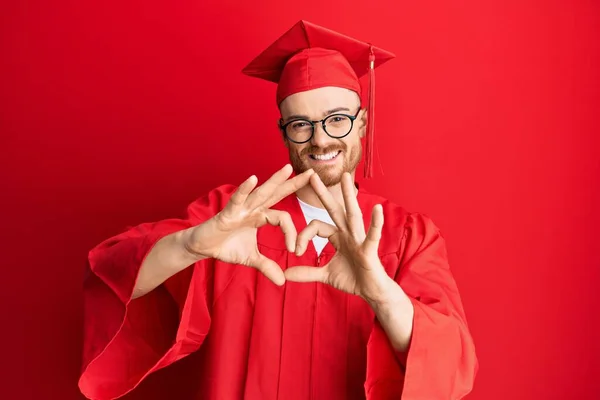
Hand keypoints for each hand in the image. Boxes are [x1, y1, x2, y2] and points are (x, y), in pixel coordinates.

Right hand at [183, 164, 313, 285]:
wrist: (202, 248)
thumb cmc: (225, 247)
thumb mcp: (251, 258)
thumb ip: (267, 266)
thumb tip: (283, 281)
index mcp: (261, 216)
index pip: (283, 218)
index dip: (292, 233)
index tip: (297, 250)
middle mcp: (253, 208)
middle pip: (277, 194)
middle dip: (294, 183)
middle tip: (312, 172)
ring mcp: (241, 208)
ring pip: (261, 193)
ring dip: (274, 180)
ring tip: (288, 169)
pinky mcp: (227, 212)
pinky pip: (237, 199)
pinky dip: (244, 189)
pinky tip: (253, 179)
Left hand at [284, 172, 393, 302]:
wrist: (371, 292)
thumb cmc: (353, 279)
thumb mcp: (326, 274)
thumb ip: (307, 272)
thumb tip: (285, 275)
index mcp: (337, 236)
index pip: (315, 227)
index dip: (303, 237)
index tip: (296, 251)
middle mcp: (348, 233)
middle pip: (333, 209)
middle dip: (323, 193)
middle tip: (312, 174)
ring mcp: (359, 239)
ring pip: (352, 214)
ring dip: (348, 195)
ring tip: (347, 176)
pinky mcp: (369, 249)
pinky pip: (372, 234)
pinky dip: (375, 222)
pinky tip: (378, 209)